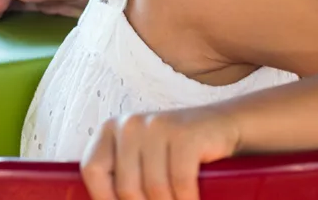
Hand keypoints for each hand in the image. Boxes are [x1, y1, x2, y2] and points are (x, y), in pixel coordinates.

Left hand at [81, 107, 240, 199]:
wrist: (224, 127)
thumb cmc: (179, 154)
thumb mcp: (145, 163)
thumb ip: (126, 181)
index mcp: (110, 130)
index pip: (92, 171)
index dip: (106, 199)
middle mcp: (129, 125)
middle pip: (126, 187)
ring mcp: (156, 126)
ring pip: (154, 189)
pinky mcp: (184, 134)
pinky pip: (180, 181)